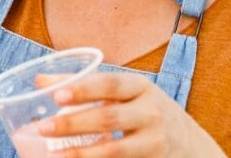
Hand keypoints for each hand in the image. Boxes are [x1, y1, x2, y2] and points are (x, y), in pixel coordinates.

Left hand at [39, 73, 225, 157]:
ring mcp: (153, 140)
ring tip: (56, 155)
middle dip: (73, 124)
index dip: (83, 89)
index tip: (57, 95)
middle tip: (43, 128)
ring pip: (114, 149)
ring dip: (82, 153)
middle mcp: (150, 112)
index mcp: (141, 87)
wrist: (190, 144)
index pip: (110, 84)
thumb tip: (40, 80)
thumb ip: (85, 85)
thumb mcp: (126, 92)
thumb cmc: (146, 111)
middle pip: (108, 118)